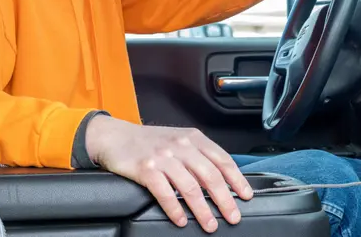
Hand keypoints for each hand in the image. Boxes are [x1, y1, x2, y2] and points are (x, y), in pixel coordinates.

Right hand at [86, 116, 252, 232]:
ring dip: (203, 209)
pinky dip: (175, 209)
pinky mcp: (145, 168)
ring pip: (190, 186)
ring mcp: (163, 156)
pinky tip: (181, 220)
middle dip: (225, 199)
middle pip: (210, 175)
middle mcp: (181, 145)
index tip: (245, 195)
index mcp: (193, 138)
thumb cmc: (149, 142)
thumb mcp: (179, 140)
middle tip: (233, 216)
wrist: (116, 136)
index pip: (222, 159)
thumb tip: (222, 179)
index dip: (237, 179)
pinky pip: (164, 192)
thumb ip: (198, 155)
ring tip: (210, 224)